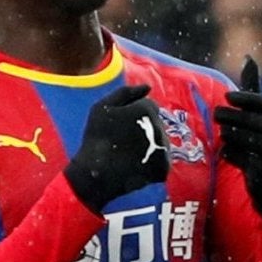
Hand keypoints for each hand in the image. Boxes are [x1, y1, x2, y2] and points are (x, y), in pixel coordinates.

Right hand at [62, 80, 169, 210]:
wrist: (97, 174)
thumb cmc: (97, 138)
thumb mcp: (103, 108)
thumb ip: (125, 93)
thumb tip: (147, 87)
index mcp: (147, 110)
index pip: (148, 107)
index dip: (133, 115)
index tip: (120, 126)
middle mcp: (160, 127)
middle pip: (155, 124)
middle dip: (143, 130)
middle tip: (123, 142)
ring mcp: (164, 149)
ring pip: (159, 142)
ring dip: (147, 145)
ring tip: (127, 155)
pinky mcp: (164, 168)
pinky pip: (160, 160)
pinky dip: (150, 163)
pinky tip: (134, 166)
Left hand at [216, 58, 261, 218]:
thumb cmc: (260, 135)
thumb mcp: (258, 111)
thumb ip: (252, 87)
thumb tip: (248, 56)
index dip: (246, 98)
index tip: (228, 96)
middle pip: (256, 122)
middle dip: (236, 117)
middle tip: (215, 114)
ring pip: (255, 142)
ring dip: (236, 136)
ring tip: (222, 133)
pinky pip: (250, 162)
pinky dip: (236, 156)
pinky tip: (223, 152)